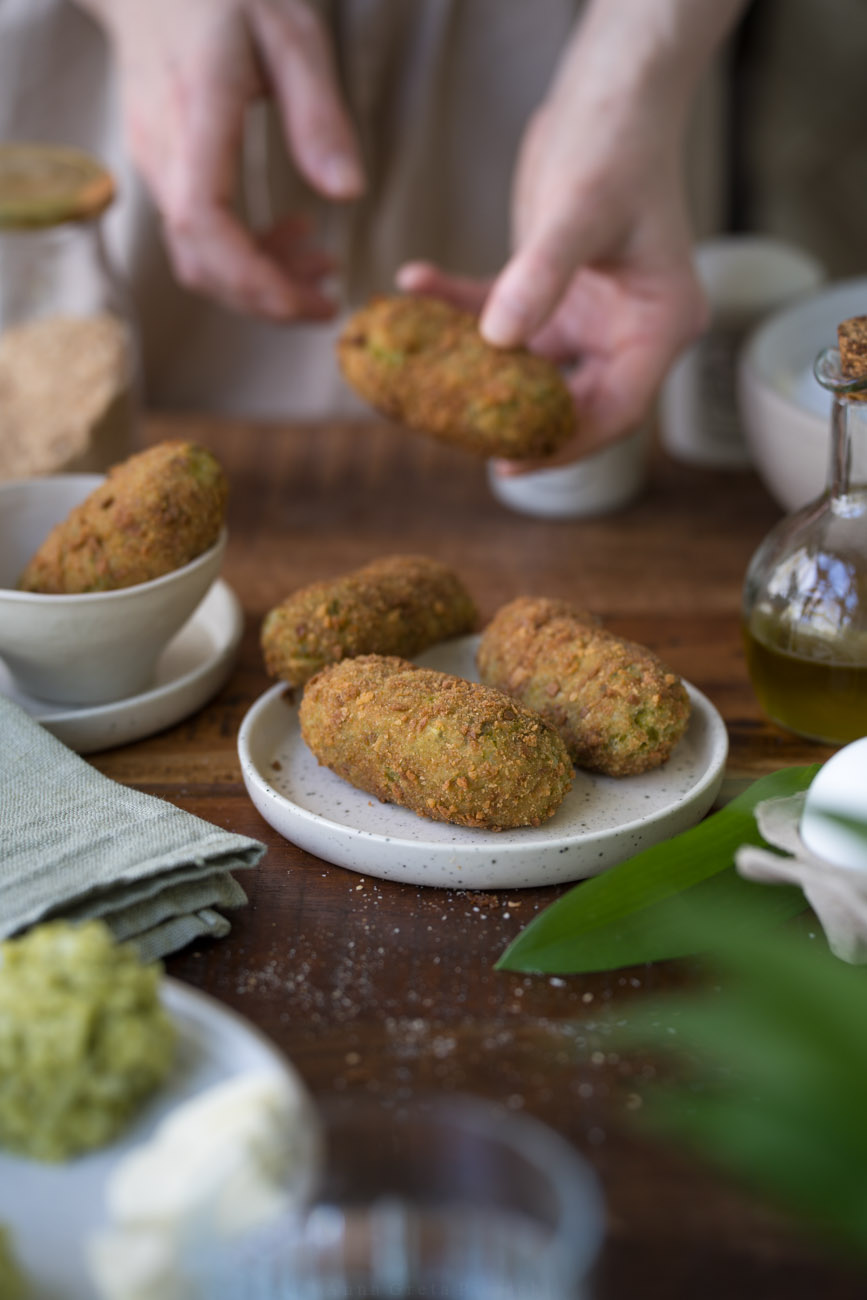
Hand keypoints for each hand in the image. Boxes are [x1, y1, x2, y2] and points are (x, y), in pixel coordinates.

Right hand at [79, 0, 364, 318]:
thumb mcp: (291, 36)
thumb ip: (319, 115)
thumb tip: (348, 194)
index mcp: (195, 114)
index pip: (204, 222)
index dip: (254, 279)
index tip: (309, 304)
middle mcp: (163, 152)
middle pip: (200, 261)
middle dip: (266, 299)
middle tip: (328, 302)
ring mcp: (155, 165)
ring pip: (198, 258)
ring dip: (259, 281)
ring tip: (322, 267)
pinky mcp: (162, 171)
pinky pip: (197, 237)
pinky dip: (244, 256)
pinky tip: (291, 238)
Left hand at [399, 101, 703, 472]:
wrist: (610, 91)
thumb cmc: (617, 142)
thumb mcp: (580, 209)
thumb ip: (541, 274)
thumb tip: (499, 340)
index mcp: (659, 325)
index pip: (616, 410)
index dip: (563, 444)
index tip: (507, 463)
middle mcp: (628, 331)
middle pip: (571, 403)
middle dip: (510, 417)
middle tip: (451, 428)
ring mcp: (589, 316)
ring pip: (528, 370)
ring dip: (474, 369)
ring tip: (420, 373)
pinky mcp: (552, 294)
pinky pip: (501, 317)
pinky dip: (459, 307)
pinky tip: (415, 283)